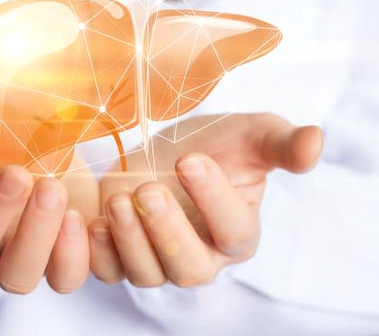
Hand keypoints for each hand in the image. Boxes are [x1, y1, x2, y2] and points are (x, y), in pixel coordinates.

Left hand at [90, 113, 322, 286]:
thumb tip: (316, 143)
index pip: (234, 232)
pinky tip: (92, 221)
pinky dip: (99, 252)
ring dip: (131, 238)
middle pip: (190, 269)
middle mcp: (200, 255)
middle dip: (168, 231)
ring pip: (147, 273)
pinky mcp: (122, 257)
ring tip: (120, 199)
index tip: (191, 159)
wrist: (158, 153)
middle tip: (148, 189)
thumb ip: (281, 143)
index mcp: (237, 231)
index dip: (214, 200)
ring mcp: (159, 260)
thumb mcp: (248, 134)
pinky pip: (109, 271)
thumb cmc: (207, 145)